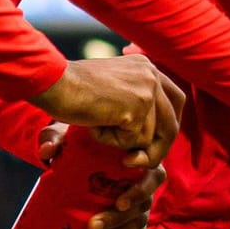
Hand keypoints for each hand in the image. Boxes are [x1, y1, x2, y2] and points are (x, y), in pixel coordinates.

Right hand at [28, 56, 185, 169]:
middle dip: (156, 149)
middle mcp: (152, 75)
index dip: (169, 124)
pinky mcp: (137, 108)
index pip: (176, 100)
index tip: (154, 141)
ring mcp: (147, 91)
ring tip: (98, 124)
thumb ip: (132, 99)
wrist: (54, 83)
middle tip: (132, 161)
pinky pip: (133, 142)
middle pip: (171, 124)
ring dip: (124, 142)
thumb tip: (153, 136)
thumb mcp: (110, 87)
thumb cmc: (72, 89)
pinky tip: (95, 124)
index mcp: (146, 67)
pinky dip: (111, 141)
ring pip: (151, 138)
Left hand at [36, 124, 165, 228]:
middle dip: (119, 215)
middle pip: (144, 199)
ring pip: (137, 221)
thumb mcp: (62, 137)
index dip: (142, 167)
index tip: (126, 164)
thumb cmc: (74, 143)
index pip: (150, 164)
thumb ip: (54, 139)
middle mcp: (144, 179)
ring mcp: (141, 201)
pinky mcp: (133, 218)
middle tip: (94, 224)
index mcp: (135, 156)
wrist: (73, 160)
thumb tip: (47, 151)